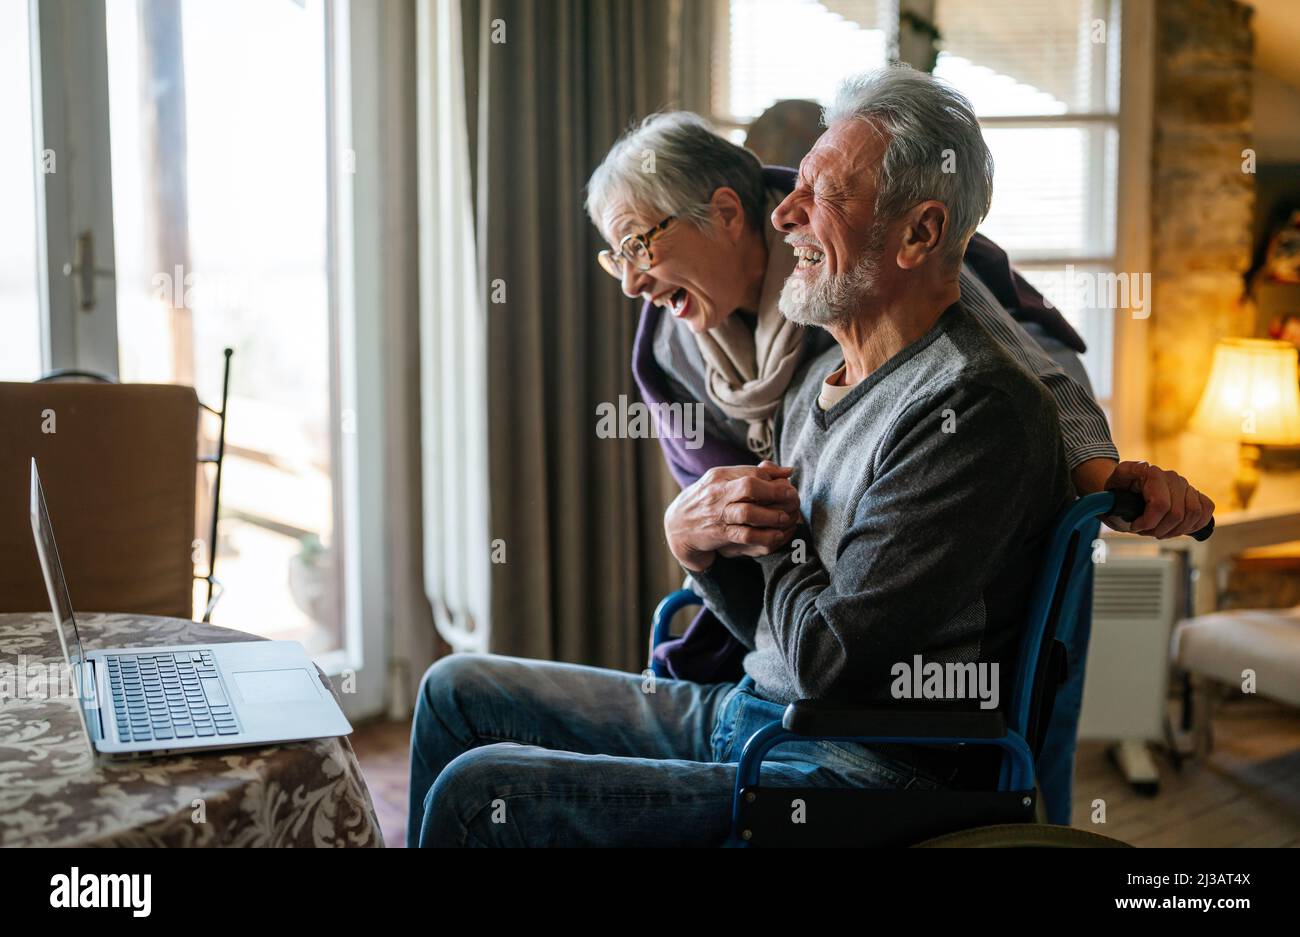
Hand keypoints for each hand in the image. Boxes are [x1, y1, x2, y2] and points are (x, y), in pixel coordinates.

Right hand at [665, 461, 801, 571]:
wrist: (677, 526)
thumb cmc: (707, 501)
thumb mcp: (723, 482)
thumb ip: (754, 474)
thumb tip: (788, 471)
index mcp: (719, 475)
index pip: (752, 472)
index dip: (774, 478)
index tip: (788, 485)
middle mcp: (717, 492)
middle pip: (750, 486)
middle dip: (774, 492)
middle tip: (792, 498)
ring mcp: (717, 514)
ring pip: (747, 512)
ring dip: (771, 515)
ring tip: (786, 518)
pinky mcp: (718, 534)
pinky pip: (744, 535)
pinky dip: (763, 535)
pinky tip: (777, 535)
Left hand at [1103, 460, 1214, 538]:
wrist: (1123, 490)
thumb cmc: (1115, 495)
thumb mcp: (1107, 496)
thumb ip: (1114, 500)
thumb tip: (1124, 508)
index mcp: (1148, 472)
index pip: (1160, 505)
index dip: (1148, 523)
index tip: (1135, 527)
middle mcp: (1169, 475)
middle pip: (1177, 513)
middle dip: (1160, 530)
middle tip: (1147, 532)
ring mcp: (1183, 483)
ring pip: (1194, 513)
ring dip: (1177, 530)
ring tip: (1161, 532)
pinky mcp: (1193, 492)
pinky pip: (1206, 508)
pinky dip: (1197, 523)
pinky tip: (1181, 529)